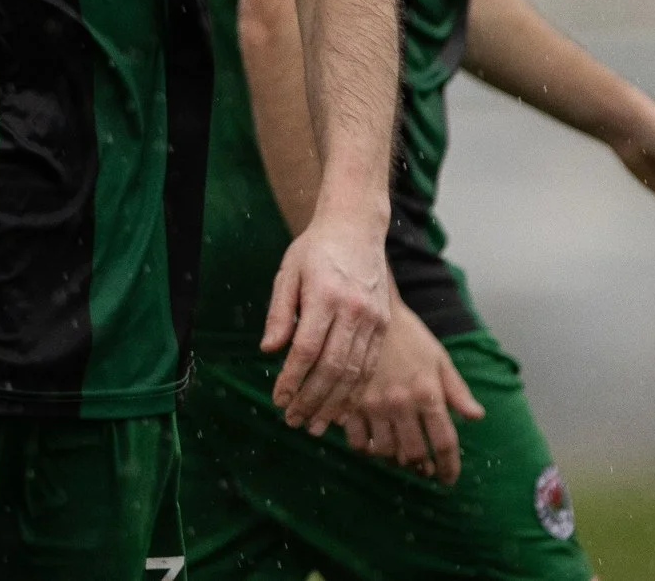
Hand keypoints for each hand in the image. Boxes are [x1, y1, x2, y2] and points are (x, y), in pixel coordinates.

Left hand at [262, 210, 389, 433]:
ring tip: (316, 424)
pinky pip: (371, 366)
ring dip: (335, 403)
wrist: (356, 229)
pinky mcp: (385, 324)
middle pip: (333, 367)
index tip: (279, 399)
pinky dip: (357, 391)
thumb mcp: (287, 272)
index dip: (292, 378)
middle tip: (294, 421)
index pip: (306, 348)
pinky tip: (343, 407)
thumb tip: (269, 351)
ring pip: (355, 372)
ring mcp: (374, 319)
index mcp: (325, 296)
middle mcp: (353, 311)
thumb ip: (279, 312)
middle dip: (312, 399)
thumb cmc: (314, 250)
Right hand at [339, 296, 485, 482]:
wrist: (367, 311)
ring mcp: (372, 404)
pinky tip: (372, 443)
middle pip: (414, 453)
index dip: (449, 467)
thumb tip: (476, 417)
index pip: (444, 443)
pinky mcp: (348, 401)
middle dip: (422, 466)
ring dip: (395, 458)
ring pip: (385, 451)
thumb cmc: (408, 334)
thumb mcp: (438, 357)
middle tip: (424, 469)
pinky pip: (356, 440)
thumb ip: (457, 390)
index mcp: (427, 393)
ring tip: (399, 456)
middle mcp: (401, 403)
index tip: (448, 479)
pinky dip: (366, 448)